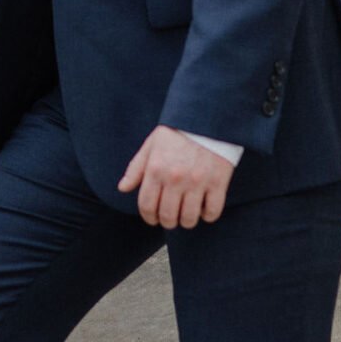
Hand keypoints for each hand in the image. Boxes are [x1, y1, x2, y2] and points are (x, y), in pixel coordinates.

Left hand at [118, 125, 233, 228]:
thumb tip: (122, 188)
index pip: (147, 206)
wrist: (207, 119)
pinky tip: (204, 209)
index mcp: (156, 169)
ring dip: (186, 222)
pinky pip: (212, 211)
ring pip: (189, 218)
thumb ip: (135, 168)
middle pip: (168, 216)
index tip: (153, 219)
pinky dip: (208, 216)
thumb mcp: (151, 146)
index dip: (148, 217)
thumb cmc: (177, 133)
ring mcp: (197, 181)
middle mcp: (175, 178)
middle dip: (167, 222)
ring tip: (187, 216)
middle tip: (170, 219)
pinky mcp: (217, 182)